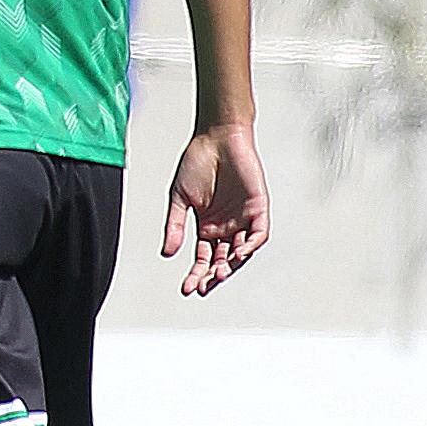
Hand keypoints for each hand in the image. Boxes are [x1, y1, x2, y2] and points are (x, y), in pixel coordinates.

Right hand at [159, 121, 269, 296]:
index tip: (187, 288)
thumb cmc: (197, 161)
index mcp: (207, 225)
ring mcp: (243, 218)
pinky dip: (250, 245)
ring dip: (232, 265)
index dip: (196, 274)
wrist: (216, 137)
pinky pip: (258, 233)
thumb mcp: (180, 198)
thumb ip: (175, 225)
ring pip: (241, 251)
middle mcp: (226, 225)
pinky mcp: (258, 207)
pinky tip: (238, 253)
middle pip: (223, 259)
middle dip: (214, 276)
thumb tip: (167, 252)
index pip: (203, 257)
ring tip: (219, 274)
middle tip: (204, 286)